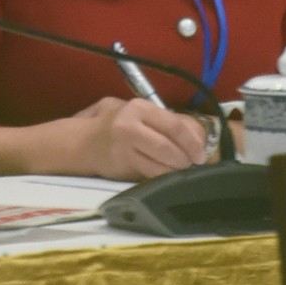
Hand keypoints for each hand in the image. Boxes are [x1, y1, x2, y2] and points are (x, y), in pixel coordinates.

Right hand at [79, 98, 210, 181]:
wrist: (84, 142)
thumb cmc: (116, 124)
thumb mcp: (138, 113)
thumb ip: (161, 120)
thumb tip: (193, 133)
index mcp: (139, 107)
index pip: (174, 125)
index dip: (191, 141)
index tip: (201, 153)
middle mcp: (130, 124)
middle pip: (168, 145)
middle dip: (186, 158)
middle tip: (194, 164)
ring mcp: (124, 146)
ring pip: (159, 164)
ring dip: (175, 170)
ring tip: (183, 171)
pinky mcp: (121, 164)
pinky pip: (149, 174)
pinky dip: (162, 177)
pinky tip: (168, 177)